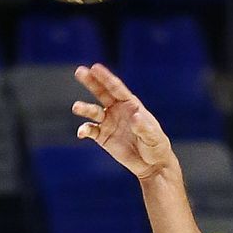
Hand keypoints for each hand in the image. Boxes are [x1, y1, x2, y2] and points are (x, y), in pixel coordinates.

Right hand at [72, 63, 175, 180]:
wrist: (151, 164)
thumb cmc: (156, 146)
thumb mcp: (153, 136)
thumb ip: (143, 127)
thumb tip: (135, 117)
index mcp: (130, 105)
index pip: (116, 88)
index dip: (106, 77)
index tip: (95, 67)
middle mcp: (117, 110)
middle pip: (102, 93)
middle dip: (91, 82)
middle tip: (80, 71)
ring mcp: (109, 123)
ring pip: (93, 111)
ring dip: (84, 108)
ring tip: (76, 107)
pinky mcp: (103, 137)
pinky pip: (91, 131)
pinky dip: (85, 130)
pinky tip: (82, 132)